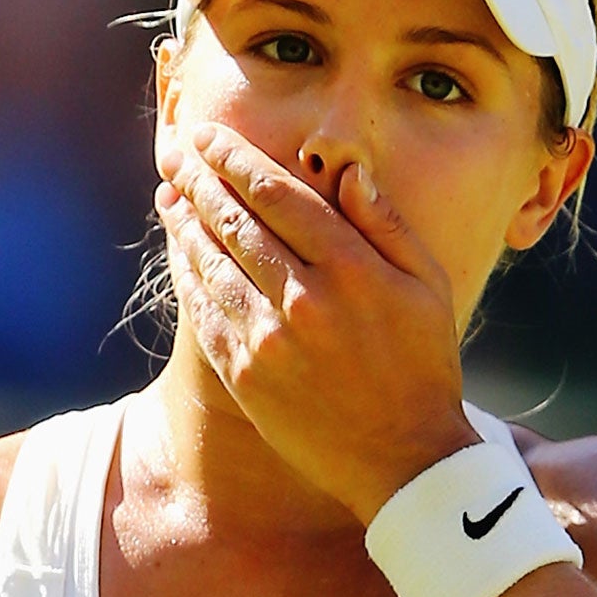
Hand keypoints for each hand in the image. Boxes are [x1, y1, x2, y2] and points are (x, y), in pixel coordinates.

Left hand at [157, 121, 477, 522]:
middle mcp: (305, 298)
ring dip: (184, 220)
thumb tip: (348, 171)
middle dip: (198, 178)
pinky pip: (205, 310)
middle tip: (174, 152)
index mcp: (352, 269)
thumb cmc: (423, 365)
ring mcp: (269, 338)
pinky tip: (178, 249)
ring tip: (168, 192)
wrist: (404, 459)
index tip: (209, 137)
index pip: (276, 194)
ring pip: (211, 261)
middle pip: (234, 220)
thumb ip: (387, 223)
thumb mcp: (428, 286)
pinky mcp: (246, 374)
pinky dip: (186, 272)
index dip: (235, 159)